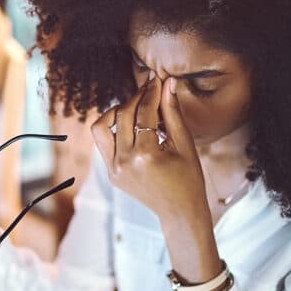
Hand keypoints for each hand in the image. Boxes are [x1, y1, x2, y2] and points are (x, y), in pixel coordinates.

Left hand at [90, 74, 220, 281]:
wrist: (179, 212)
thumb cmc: (189, 178)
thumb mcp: (185, 144)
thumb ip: (173, 112)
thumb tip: (168, 83)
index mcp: (146, 155)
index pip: (143, 113)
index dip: (151, 92)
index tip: (157, 79)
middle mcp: (124, 162)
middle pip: (122, 115)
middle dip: (136, 98)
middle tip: (150, 90)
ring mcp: (114, 170)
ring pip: (101, 127)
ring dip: (116, 112)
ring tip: (134, 108)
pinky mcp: (110, 174)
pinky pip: (103, 143)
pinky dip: (113, 129)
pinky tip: (130, 124)